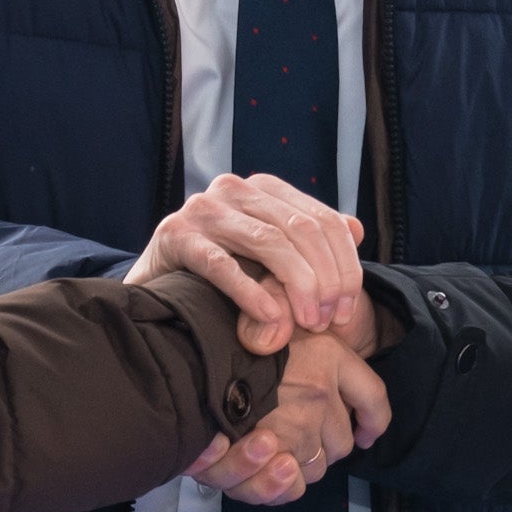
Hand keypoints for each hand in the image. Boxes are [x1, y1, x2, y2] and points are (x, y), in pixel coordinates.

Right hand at [129, 172, 365, 354]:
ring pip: (269, 242)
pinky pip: (222, 263)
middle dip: (325, 278)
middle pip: (301, 229)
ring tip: (308, 323)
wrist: (156, 289)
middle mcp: (234, 188)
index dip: (344, 265)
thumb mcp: (269, 256)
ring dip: (297, 286)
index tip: (346, 309)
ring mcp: (202, 209)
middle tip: (329, 321)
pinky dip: (250, 292)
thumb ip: (310, 242)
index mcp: (263, 188)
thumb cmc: (220, 277)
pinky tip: (270, 317)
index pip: (322, 219)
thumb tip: (355, 228)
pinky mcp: (175, 235)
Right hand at [186, 333, 391, 503]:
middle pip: (342, 442)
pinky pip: (290, 487)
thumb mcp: (273, 317)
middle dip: (320, 444)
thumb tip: (335, 395)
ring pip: (315, 467)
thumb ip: (301, 341)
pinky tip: (261, 467)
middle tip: (288, 431)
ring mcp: (298, 427)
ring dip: (294, 465)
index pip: (373, 399)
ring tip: (264, 447)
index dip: (373, 420)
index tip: (366, 433)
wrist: (187, 355)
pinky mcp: (271, 456)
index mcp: (329, 356)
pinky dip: (278, 484)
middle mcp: (321, 393)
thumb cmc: (228, 338)